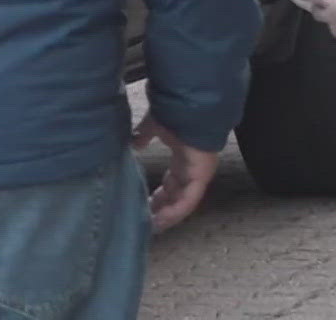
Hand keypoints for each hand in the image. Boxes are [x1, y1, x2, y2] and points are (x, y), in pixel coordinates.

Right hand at [130, 114, 220, 232]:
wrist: (189, 108)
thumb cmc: (174, 114)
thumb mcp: (154, 126)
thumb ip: (143, 135)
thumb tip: (134, 142)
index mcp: (183, 157)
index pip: (172, 182)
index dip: (159, 196)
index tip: (143, 205)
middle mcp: (192, 168)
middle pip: (176, 195)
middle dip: (160, 209)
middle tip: (144, 221)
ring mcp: (198, 174)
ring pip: (182, 202)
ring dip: (167, 215)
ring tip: (151, 227)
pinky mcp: (201, 177)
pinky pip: (188, 201)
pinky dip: (175, 212)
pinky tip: (160, 221)